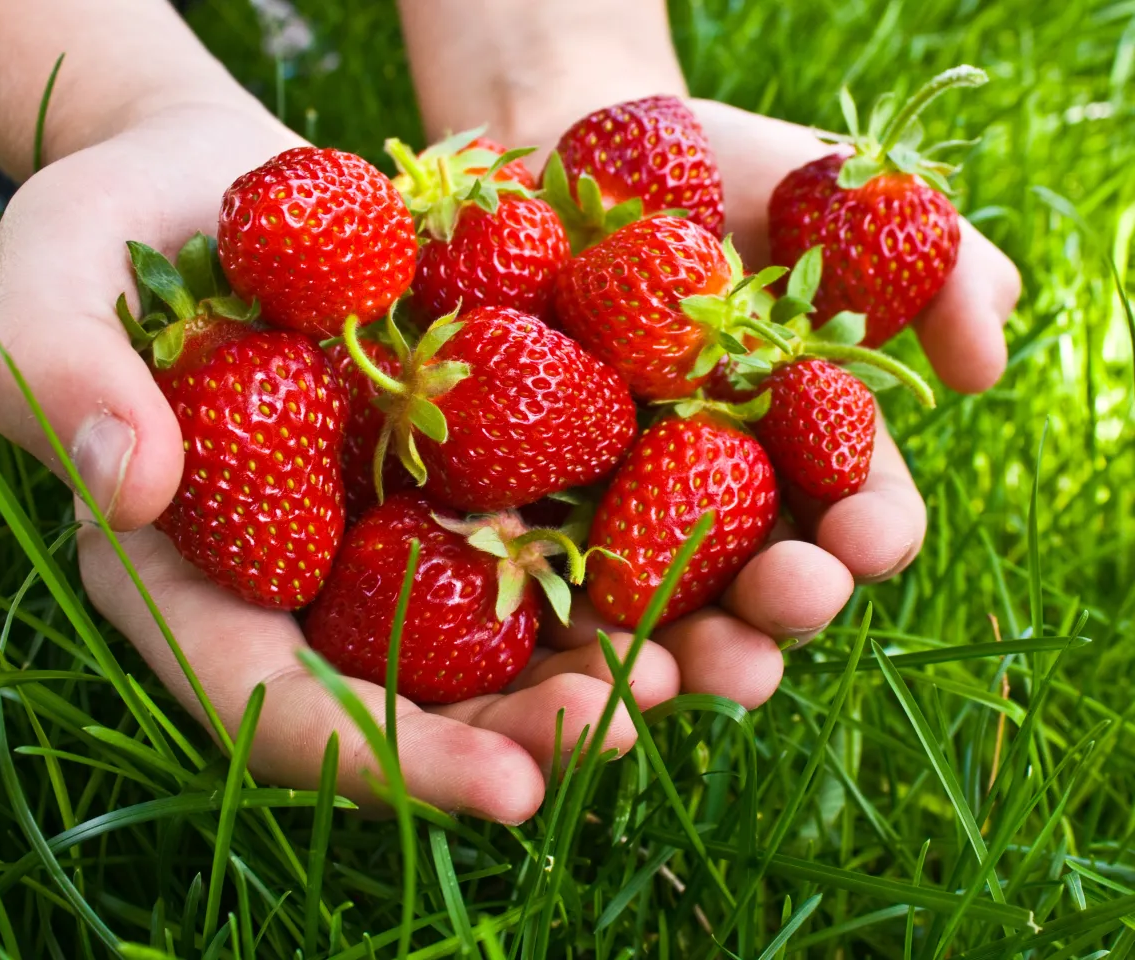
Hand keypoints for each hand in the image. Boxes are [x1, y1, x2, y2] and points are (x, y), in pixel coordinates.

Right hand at [0, 103, 682, 822]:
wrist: (223, 183)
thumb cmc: (115, 230)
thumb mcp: (51, 282)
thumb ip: (64, 381)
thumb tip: (131, 490)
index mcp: (198, 583)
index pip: (284, 709)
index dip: (391, 760)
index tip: (508, 796)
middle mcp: (310, 582)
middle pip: (415, 695)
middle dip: (519, 731)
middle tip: (622, 732)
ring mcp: (394, 528)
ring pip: (497, 631)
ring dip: (595, 660)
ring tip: (688, 670)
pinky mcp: (465, 465)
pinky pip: (543, 525)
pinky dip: (617, 551)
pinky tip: (703, 557)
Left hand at [580, 101, 1021, 705]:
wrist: (582, 160)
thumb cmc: (726, 175)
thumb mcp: (845, 200)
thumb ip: (935, 267)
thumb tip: (986, 363)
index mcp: (811, 447)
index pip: (860, 515)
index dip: (869, 535)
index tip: (862, 539)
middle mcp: (730, 495)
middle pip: (767, 584)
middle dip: (779, 611)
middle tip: (776, 613)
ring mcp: (634, 507)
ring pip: (666, 608)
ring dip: (676, 650)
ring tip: (669, 669)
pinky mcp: (545, 503)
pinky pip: (550, 576)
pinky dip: (562, 615)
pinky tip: (563, 632)